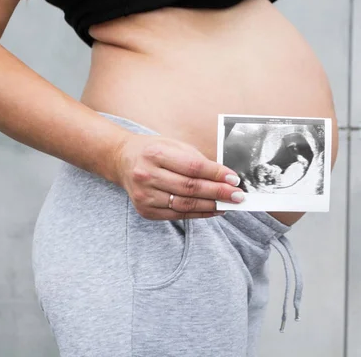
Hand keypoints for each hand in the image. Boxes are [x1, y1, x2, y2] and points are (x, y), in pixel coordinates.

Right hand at [114, 133, 244, 219]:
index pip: (193, 167)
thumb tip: (224, 176)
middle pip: (190, 188)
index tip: (234, 179)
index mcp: (155, 154)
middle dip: (218, 192)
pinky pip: (177, 214)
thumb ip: (197, 160)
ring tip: (228, 203)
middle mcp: (146, 175)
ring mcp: (144, 195)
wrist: (122, 160)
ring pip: (185, 204)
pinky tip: (213, 210)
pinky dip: (198, 213)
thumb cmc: (153, 151)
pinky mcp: (145, 210)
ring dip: (211, 205)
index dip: (216, 174)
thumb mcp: (173, 145)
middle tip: (238, 195)